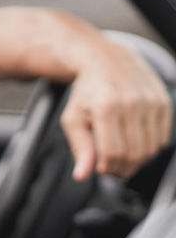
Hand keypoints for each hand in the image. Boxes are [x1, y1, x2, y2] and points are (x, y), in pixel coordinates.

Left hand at [62, 40, 172, 179]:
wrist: (108, 61)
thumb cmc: (87, 93)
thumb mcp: (73, 118)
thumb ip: (80, 147)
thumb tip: (82, 176)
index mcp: (106, 107)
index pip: (113, 153)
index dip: (107, 169)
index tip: (101, 170)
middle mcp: (132, 103)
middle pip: (134, 154)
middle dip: (122, 169)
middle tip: (111, 169)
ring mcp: (151, 102)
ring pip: (150, 149)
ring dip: (136, 162)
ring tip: (121, 159)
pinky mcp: (164, 103)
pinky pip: (162, 139)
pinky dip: (149, 149)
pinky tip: (134, 145)